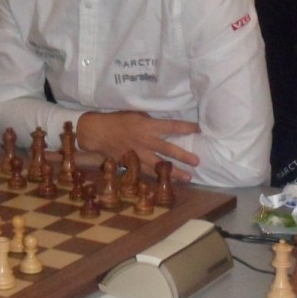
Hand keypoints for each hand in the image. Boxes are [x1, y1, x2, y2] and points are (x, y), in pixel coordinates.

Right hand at [76, 111, 200, 182]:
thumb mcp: (136, 115)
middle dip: (183, 156)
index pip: (172, 126)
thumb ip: (151, 121)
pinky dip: (156, 177)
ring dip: (173, 172)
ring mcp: (138, 154)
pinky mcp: (131, 163)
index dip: (186, 127)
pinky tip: (166, 182)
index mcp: (148, 125)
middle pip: (168, 149)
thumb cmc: (117, 120)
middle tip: (197, 162)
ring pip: (159, 165)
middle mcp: (145, 140)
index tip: (198, 129)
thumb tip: (164, 126)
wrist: (97, 132)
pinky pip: (146, 172)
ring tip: (187, 178)